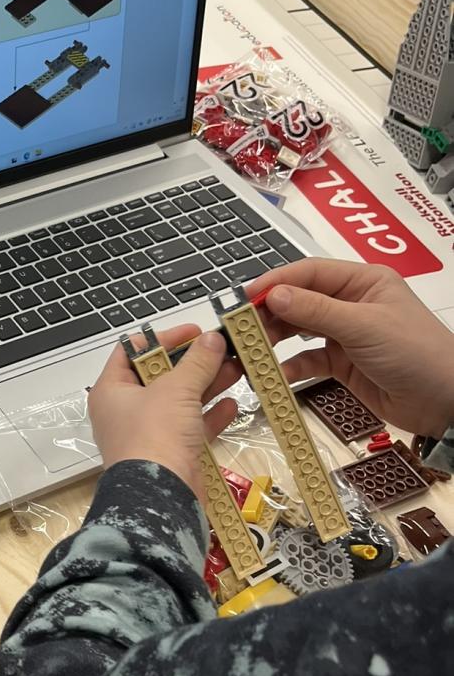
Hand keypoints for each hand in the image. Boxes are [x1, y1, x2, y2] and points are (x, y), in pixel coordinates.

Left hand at [88, 326, 238, 498]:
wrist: (160, 498)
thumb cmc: (154, 438)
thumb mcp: (175, 390)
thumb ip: (196, 363)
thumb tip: (212, 340)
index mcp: (112, 390)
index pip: (132, 352)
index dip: (162, 338)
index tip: (193, 332)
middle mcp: (126, 411)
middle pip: (160, 376)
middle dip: (192, 362)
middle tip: (221, 348)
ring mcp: (149, 434)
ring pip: (180, 401)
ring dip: (207, 384)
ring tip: (235, 367)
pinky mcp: (171, 454)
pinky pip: (193, 428)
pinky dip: (211, 416)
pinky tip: (232, 404)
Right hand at [248, 259, 453, 439]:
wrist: (445, 402)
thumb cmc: (418, 354)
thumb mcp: (364, 327)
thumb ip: (316, 311)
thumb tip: (275, 295)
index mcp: (363, 281)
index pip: (310, 273)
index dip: (276, 282)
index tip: (247, 296)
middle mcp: (352, 303)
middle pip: (300, 300)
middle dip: (271, 311)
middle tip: (243, 325)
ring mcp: (347, 334)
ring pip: (300, 329)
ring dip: (277, 338)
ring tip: (253, 346)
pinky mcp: (344, 363)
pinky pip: (309, 360)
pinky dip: (292, 366)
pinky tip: (278, 372)